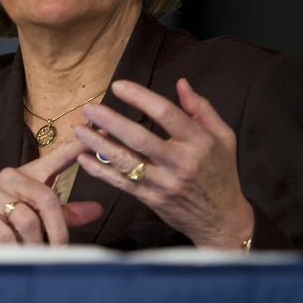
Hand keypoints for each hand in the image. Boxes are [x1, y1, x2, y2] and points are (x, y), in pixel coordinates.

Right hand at [0, 139, 103, 245]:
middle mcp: (9, 178)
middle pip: (45, 197)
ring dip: (35, 244)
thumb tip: (97, 210)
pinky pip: (5, 234)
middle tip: (61, 251)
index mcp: (28, 175)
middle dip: (58, 229)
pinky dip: (16, 250)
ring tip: (35, 255)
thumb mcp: (39, 218)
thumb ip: (66, 214)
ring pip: (27, 220)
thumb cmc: (8, 225)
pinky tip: (16, 255)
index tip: (98, 134)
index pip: (56, 158)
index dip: (76, 148)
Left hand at [73, 78, 254, 248]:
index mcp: (199, 142)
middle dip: (111, 121)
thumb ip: (201, 109)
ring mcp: (164, 183)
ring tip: (79, 130)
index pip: (166, 113)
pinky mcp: (151, 199)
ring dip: (99, 144)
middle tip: (89, 108)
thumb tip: (181, 83)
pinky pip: (120, 183)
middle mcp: (180, 162)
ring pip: (125, 161)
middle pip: (139, 138)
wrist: (222, 219)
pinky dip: (99, 170)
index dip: (140, 97)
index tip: (118, 86)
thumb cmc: (221, 172)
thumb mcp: (223, 137)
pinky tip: (83, 158)